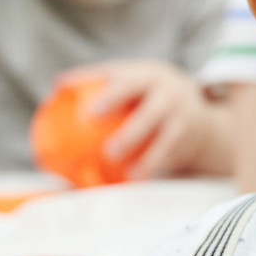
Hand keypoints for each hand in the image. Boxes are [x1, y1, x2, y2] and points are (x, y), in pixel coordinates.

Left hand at [64, 59, 225, 179]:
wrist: (196, 107)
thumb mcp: (131, 77)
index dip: (110, 97)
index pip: (128, 83)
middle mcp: (168, 94)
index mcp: (148, 76)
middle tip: (108, 151)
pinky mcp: (186, 139)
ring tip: (128, 171)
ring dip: (148, 158)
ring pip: (166, 140)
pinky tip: (137, 179)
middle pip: (152, 113)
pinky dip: (154, 166)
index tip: (89, 113)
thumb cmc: (146, 91)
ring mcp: (181, 117)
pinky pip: (170, 155)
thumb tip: (58, 84)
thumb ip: (98, 79)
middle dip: (132, 132)